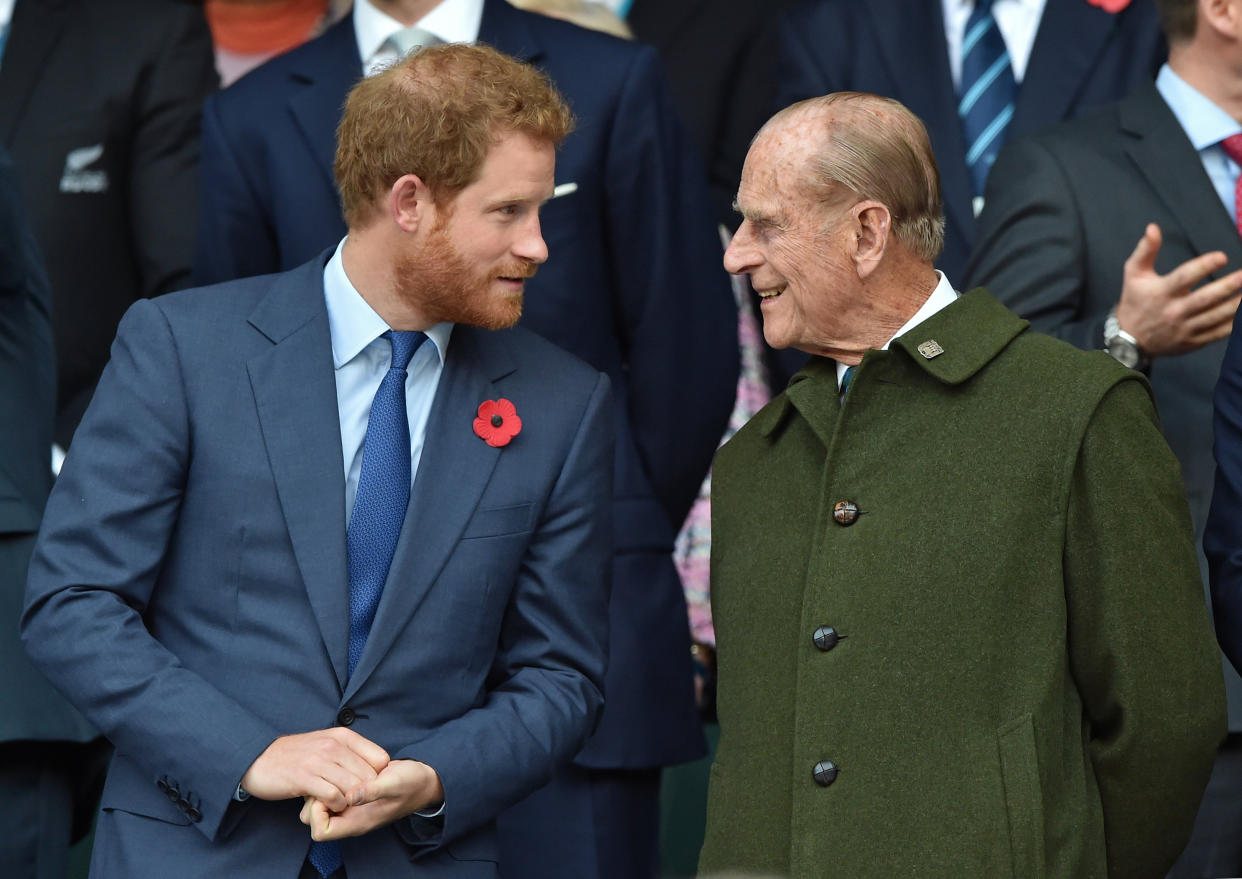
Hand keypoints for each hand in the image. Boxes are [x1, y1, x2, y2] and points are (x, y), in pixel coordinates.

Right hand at [240, 728, 389, 811]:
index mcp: (343, 736)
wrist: (259, 759)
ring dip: (350, 801)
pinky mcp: (305, 778)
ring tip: (340, 804)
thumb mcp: (327, 744)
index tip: (366, 786)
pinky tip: (328, 805)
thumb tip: (376, 768)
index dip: (378, 776)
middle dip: (365, 793)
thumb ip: (350, 752)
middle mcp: (334, 745)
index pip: (380, 759)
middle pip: (369, 776)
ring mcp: (319, 761)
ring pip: (353, 788)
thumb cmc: (297, 755)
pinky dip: (335, 805)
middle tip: (354, 801)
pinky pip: (333, 796)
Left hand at [300, 759, 443, 840]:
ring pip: (319, 806)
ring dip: (321, 789)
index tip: (328, 793)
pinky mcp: (353, 796)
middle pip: (313, 820)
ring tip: (332, 772)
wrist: (425, 780)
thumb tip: (349, 796)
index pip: (320, 831)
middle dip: (313, 799)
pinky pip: (330, 794)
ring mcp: (352, 808)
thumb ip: (372, 791)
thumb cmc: (412, 784)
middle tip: (325, 780)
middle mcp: (351, 818)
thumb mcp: (394, 784)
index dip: (317, 813)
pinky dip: (329, 782)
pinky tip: (339, 768)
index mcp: (359, 822)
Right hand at [1116, 223, 1241, 356]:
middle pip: (1206, 298)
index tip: (1222, 257)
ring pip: (1216, 316)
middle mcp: (1173, 311)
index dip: (1204, 266)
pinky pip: (1218, 333)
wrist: (1130, 340)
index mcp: (1161, 293)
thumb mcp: (1133, 274)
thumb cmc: (1135, 300)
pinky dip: (1234, 323)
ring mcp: (1184, 328)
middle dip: (1229, 285)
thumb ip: (1145, 250)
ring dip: (1236, 304)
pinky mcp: (1192, 341)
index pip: (1184, 277)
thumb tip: (1153, 228)